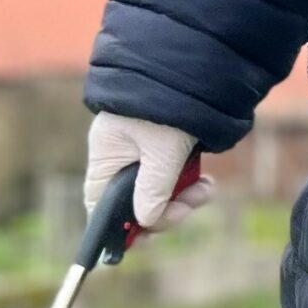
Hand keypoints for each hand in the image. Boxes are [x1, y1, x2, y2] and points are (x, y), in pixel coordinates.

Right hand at [83, 113, 212, 232]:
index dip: (120, 228)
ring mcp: (144, 149)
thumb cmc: (171, 105)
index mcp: (107, 157)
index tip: (145, 239)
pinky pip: (174, 174)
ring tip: (204, 190)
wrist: (198, 68)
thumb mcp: (163, 153)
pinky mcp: (169, 144)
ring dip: (183, 197)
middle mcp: (121, 155)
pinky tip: (206, 182)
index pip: (101, 205)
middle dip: (164, 210)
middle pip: (135, 201)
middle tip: (187, 208)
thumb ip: (153, 190)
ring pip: (160, 190)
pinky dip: (190, 182)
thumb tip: (146, 222)